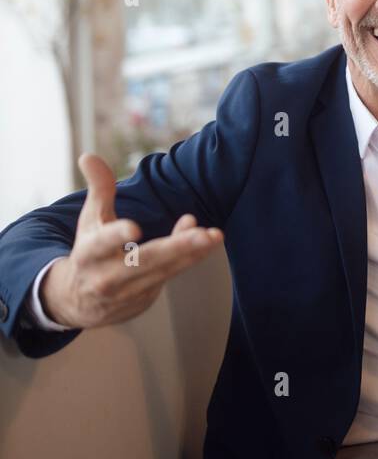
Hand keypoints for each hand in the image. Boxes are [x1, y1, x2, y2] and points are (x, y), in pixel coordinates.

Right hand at [40, 152, 223, 328]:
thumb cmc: (90, 251)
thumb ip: (97, 189)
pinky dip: (190, 257)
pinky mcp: (147, 297)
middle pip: (143, 260)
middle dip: (174, 248)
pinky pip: (172, 273)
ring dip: (192, 252)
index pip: (102, 243)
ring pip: (164, 269)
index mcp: (89, 253)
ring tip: (214, 236)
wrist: (82, 302)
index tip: (134, 229)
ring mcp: (129, 290)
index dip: (117, 236)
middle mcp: (108, 275)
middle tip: (200, 234)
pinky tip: (209, 241)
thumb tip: (88, 156)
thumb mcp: (90, 220)